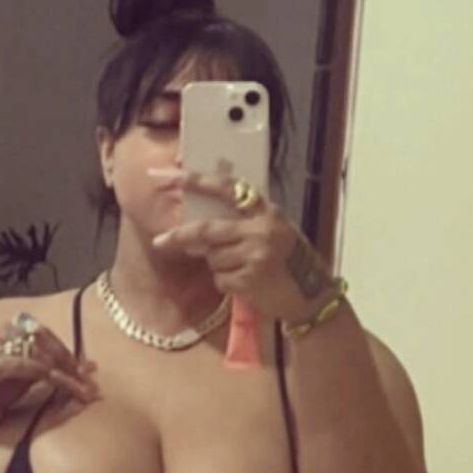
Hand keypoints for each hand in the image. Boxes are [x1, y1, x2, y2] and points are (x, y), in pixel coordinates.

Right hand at [0, 315, 99, 441]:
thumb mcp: (27, 380)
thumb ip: (51, 368)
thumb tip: (88, 366)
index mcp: (7, 328)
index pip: (46, 334)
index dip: (69, 352)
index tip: (90, 371)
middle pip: (45, 340)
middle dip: (71, 362)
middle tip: (90, 382)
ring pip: (39, 352)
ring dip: (65, 372)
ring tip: (82, 389)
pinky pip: (27, 366)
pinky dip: (49, 375)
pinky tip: (62, 385)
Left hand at [148, 168, 338, 323]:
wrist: (312, 296)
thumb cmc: (290, 263)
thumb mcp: (275, 230)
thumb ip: (245, 221)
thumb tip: (202, 224)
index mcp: (267, 211)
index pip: (227, 189)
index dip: (198, 181)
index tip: (172, 177)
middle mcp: (260, 229)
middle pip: (207, 230)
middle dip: (179, 236)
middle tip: (160, 242)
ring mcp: (255, 255)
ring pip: (213, 258)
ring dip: (218, 266)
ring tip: (242, 270)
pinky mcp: (250, 280)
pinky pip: (221, 279)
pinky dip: (226, 284)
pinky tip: (246, 285)